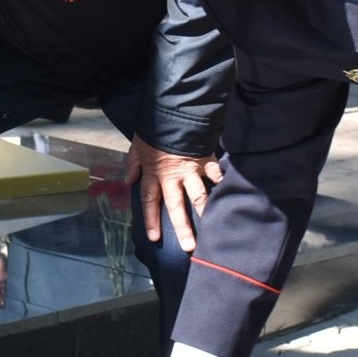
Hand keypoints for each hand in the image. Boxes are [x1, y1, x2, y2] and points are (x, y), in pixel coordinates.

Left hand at [125, 135, 223, 250]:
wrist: (173, 111)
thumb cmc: (154, 128)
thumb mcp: (137, 145)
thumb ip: (133, 164)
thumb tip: (128, 181)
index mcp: (153, 173)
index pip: (150, 201)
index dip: (151, 220)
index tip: (154, 237)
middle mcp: (172, 176)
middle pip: (176, 206)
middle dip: (182, 227)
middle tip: (189, 246)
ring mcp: (191, 169)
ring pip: (198, 196)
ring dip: (205, 213)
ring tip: (213, 229)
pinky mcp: (205, 160)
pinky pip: (216, 175)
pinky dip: (222, 184)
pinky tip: (229, 196)